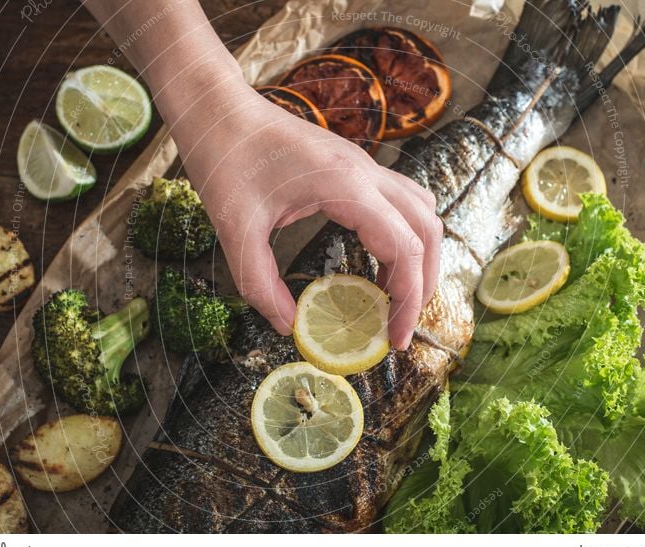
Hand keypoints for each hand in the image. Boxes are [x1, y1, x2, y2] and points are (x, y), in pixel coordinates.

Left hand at [164, 79, 441, 349]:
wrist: (217, 108)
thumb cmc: (223, 160)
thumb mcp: (235, 231)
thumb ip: (260, 285)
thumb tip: (287, 326)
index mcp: (346, 186)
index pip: (404, 248)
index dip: (408, 299)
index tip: (395, 338)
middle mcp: (366, 172)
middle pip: (427, 230)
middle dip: (424, 283)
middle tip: (399, 324)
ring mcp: (363, 164)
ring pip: (421, 210)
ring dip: (419, 255)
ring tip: (395, 296)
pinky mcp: (353, 165)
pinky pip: (400, 200)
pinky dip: (404, 234)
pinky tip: (378, 260)